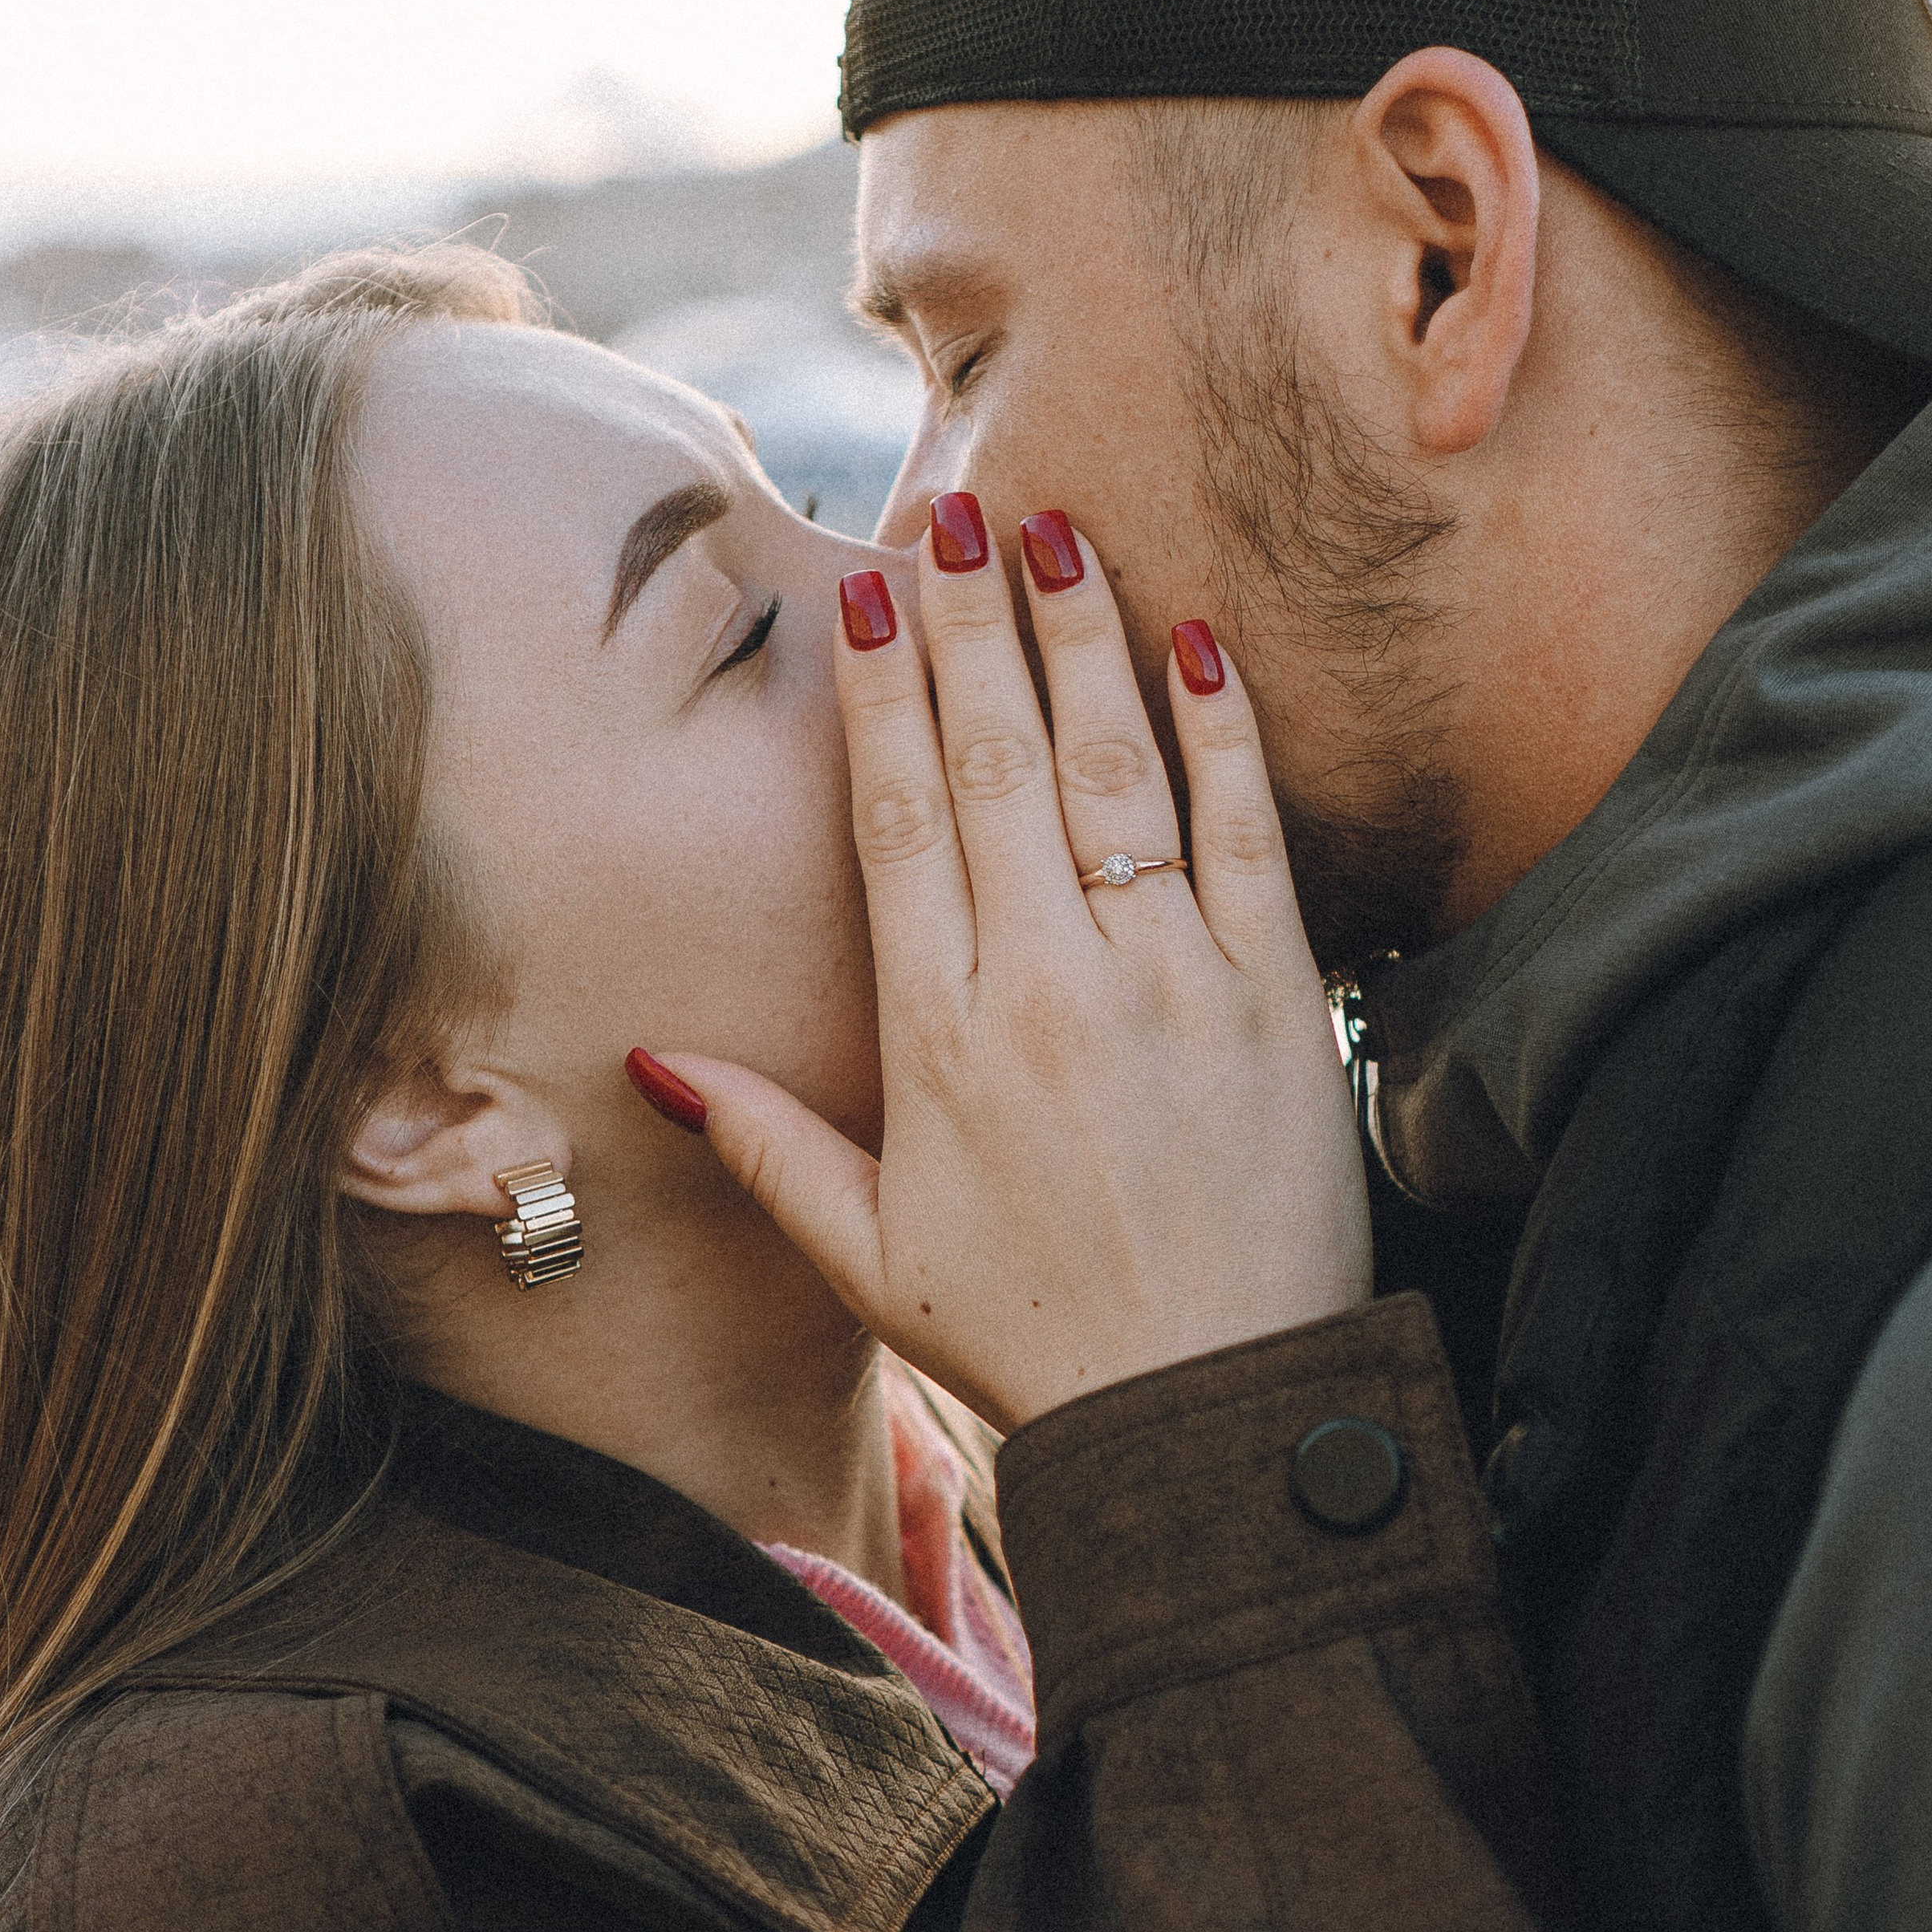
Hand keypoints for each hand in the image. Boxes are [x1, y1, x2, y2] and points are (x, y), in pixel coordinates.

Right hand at [642, 510, 1370, 1428]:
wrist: (1217, 1416)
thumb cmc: (1035, 1338)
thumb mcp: (871, 1257)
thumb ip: (765, 1145)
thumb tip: (656, 1060)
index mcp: (938, 1041)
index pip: (901, 824)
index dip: (880, 699)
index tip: (864, 598)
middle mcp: (1048, 989)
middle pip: (998, 765)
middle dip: (969, 627)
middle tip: (950, 515)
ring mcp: (1169, 983)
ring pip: (1114, 771)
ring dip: (1083, 640)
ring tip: (1057, 533)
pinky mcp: (1275, 998)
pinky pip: (1246, 833)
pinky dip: (1222, 732)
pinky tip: (1198, 641)